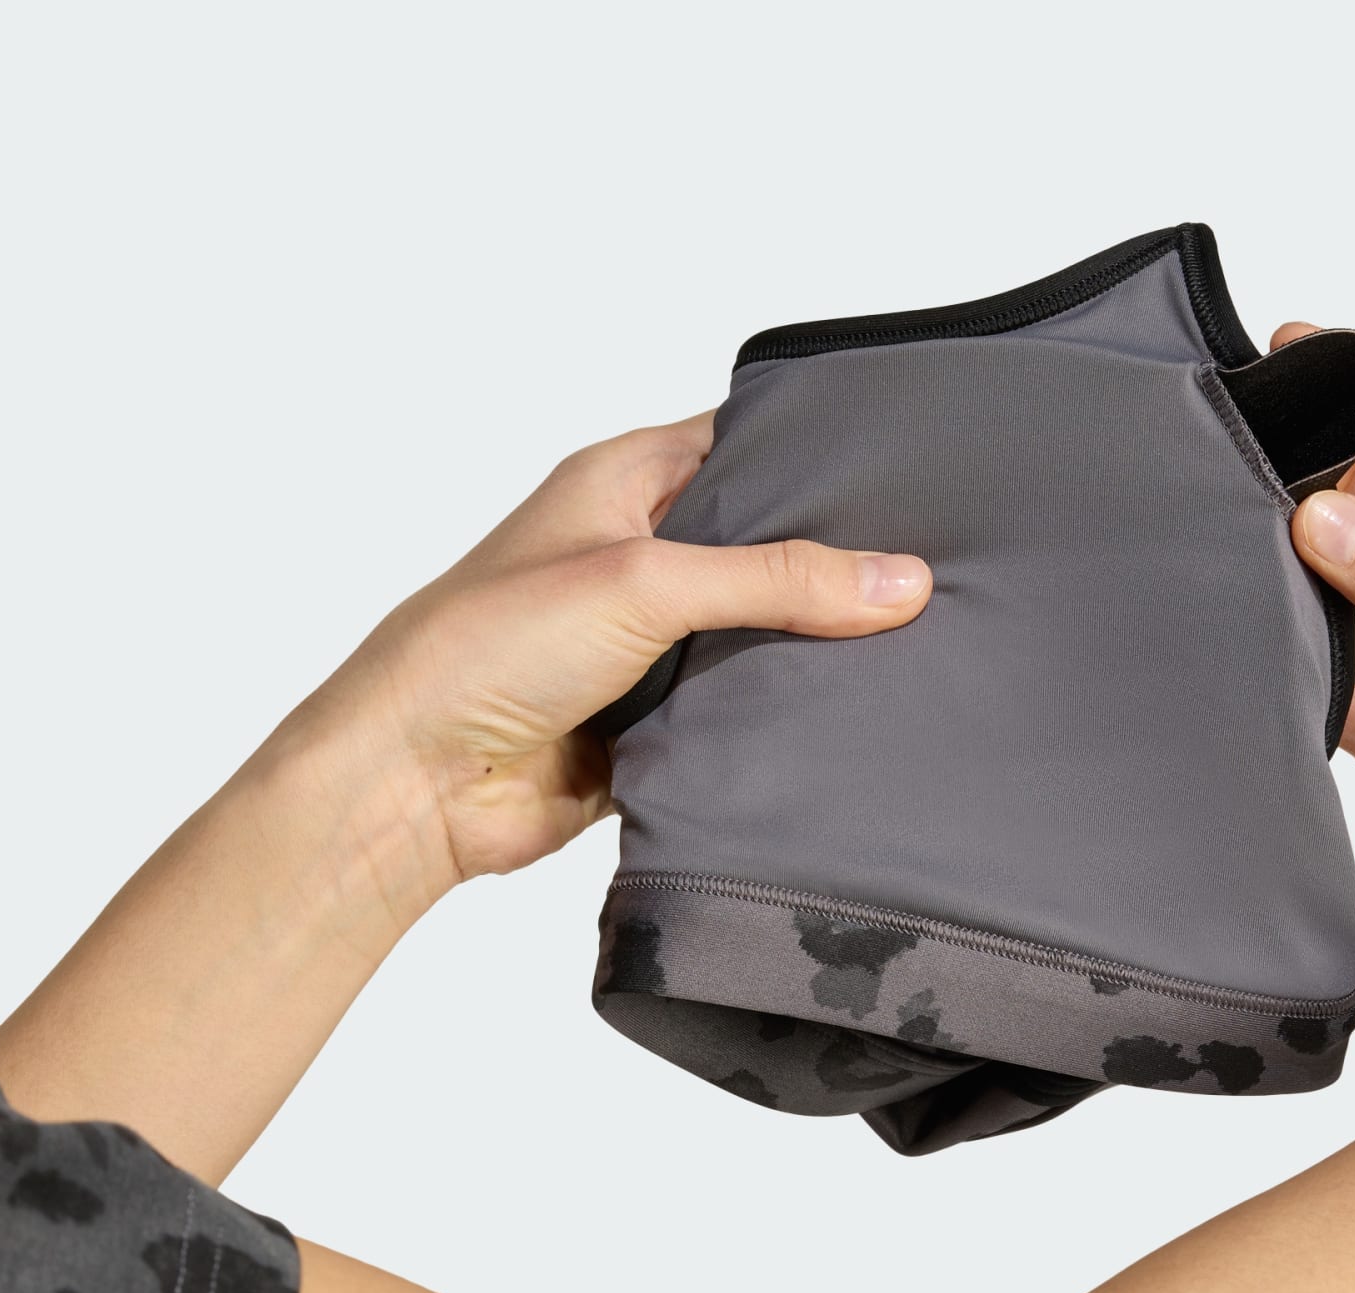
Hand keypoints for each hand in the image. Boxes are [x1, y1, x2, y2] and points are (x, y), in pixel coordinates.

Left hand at [276, 414, 931, 927]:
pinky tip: (849, 724)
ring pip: (758, 640)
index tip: (915, 475)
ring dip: (810, 655)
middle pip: (764, 550)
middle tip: (938, 572)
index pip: (746, 447)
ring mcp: (647, 647)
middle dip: (835, 567)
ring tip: (919, 649)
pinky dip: (779, 724)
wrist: (416, 784)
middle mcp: (639, 557)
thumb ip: (777, 579)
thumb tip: (900, 579)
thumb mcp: (647, 582)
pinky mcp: (653, 727)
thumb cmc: (488, 648)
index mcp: (626, 483)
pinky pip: (739, 718)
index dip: (822, 458)